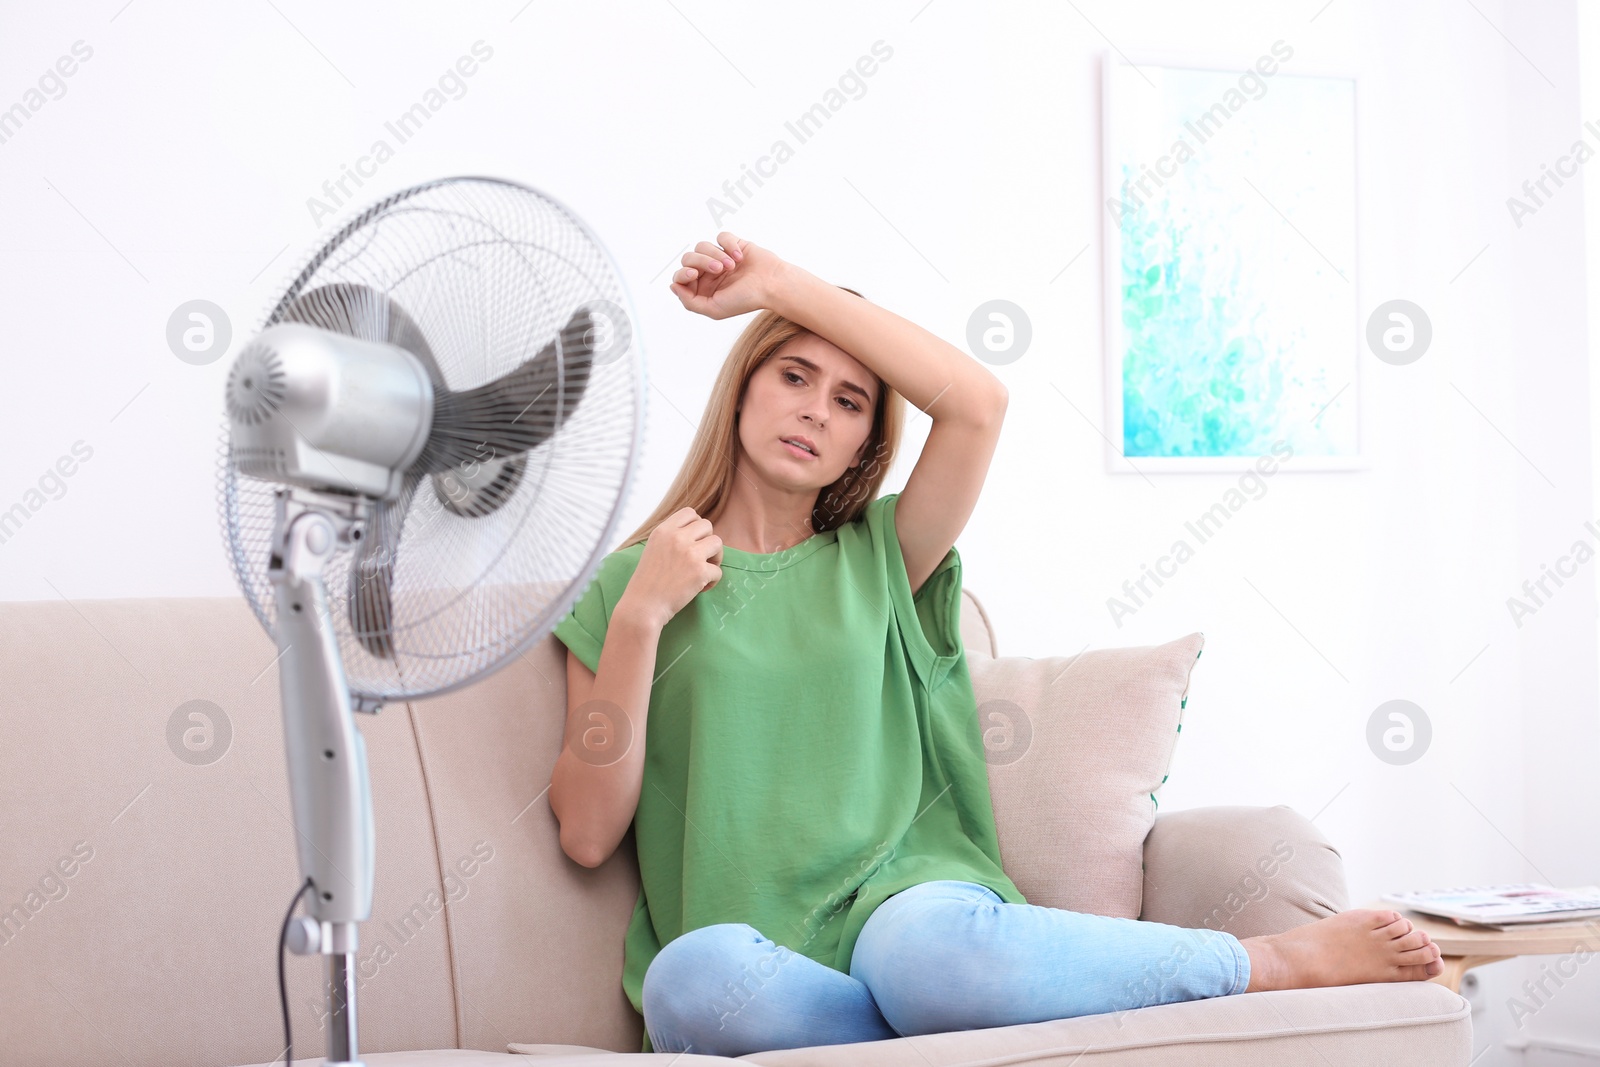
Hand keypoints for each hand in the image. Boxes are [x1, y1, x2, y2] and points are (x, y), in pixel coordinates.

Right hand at [617, 507, 722, 628]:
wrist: (642, 607)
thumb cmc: (647, 582)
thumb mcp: (653, 549)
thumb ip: (671, 537)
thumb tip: (697, 530)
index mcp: (663, 530)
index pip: (690, 513)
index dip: (696, 526)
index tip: (692, 542)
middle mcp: (676, 538)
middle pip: (707, 525)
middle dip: (707, 541)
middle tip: (699, 559)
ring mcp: (690, 553)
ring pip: (718, 543)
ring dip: (715, 558)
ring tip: (703, 571)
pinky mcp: (700, 571)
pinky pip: (718, 571)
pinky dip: (712, 581)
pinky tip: (698, 589)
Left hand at [669, 232, 787, 319]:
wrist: (771, 285)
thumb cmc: (746, 299)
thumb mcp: (714, 309)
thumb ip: (690, 302)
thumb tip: (673, 286)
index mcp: (703, 288)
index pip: (681, 276)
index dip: (683, 273)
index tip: (694, 274)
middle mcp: (709, 273)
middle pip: (689, 258)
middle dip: (701, 261)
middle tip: (719, 270)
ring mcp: (721, 257)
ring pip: (702, 246)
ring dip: (717, 255)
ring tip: (732, 266)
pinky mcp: (733, 245)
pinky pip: (721, 237)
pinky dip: (729, 245)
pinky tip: (740, 257)